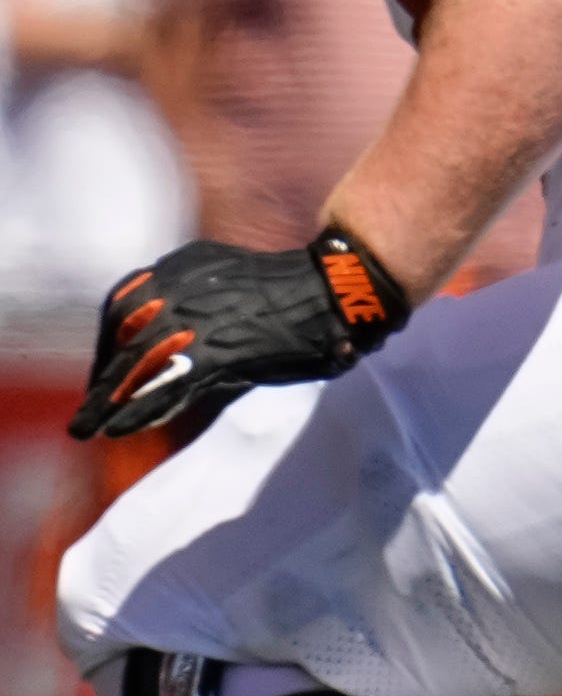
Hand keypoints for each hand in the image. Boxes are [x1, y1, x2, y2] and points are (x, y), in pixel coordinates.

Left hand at [69, 230, 410, 440]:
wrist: (340, 290)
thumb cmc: (299, 291)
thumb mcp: (231, 284)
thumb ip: (198, 304)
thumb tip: (174, 346)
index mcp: (181, 266)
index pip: (123, 303)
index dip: (107, 342)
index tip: (106, 371)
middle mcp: (177, 288)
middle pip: (120, 334)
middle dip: (102, 374)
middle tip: (90, 409)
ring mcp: (195, 320)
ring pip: (134, 362)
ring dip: (106, 399)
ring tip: (88, 428)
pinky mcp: (216, 351)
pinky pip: (164, 384)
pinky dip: (137, 409)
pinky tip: (119, 429)